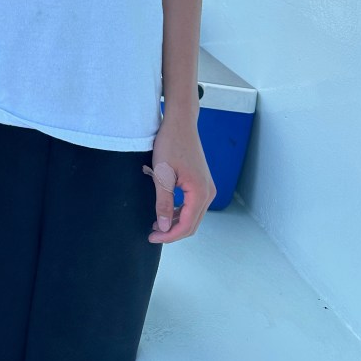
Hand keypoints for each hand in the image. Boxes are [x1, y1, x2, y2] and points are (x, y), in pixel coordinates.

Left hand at [147, 117, 215, 243]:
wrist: (180, 123)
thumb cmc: (170, 144)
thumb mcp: (162, 174)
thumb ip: (163, 202)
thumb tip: (162, 227)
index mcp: (200, 192)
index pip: (186, 225)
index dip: (169, 235)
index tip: (151, 237)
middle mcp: (208, 192)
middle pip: (192, 224)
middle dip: (172, 232)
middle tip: (151, 234)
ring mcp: (207, 187)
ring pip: (193, 215)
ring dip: (176, 223)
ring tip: (156, 224)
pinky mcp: (202, 182)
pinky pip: (193, 205)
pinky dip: (180, 212)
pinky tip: (165, 211)